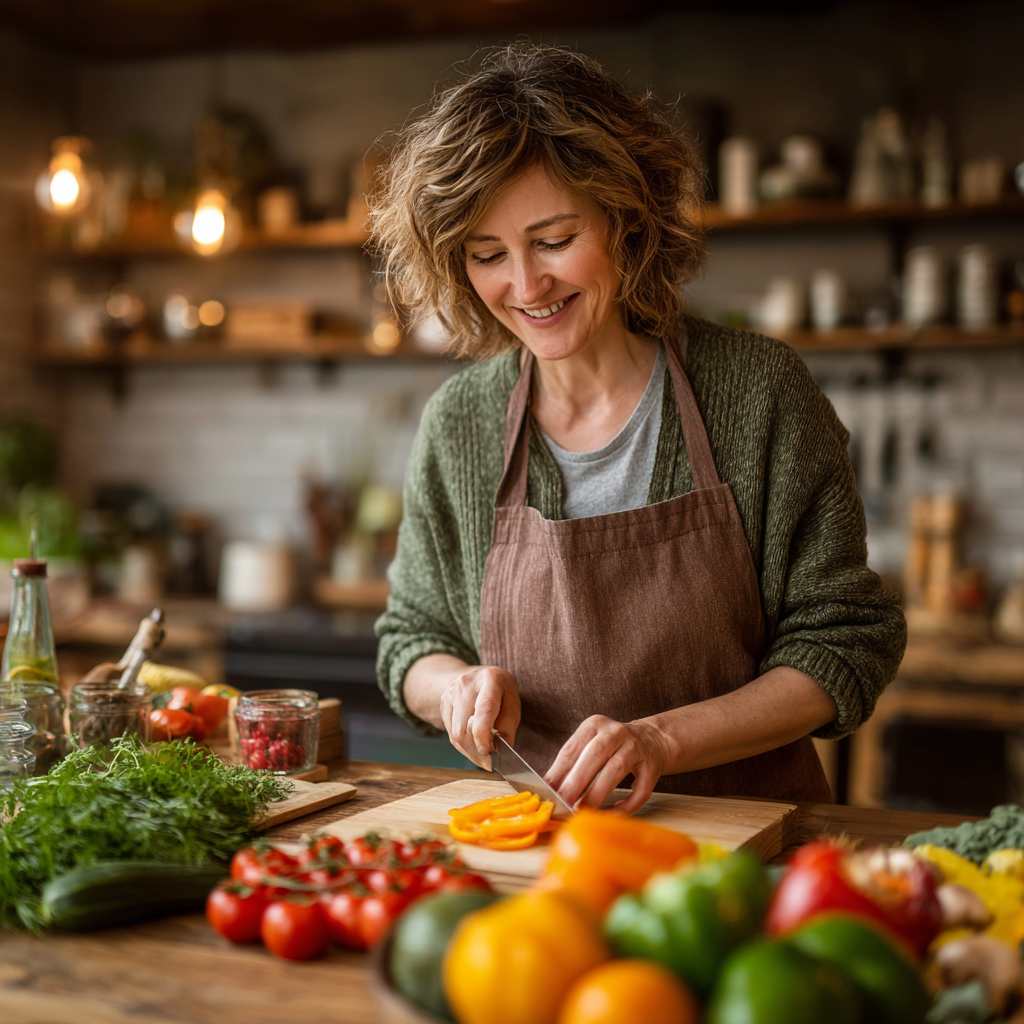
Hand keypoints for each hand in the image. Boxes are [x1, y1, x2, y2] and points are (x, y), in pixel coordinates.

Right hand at [439, 665, 520, 769]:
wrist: (477, 677)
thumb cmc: (500, 693)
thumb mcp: (512, 704)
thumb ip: (508, 727)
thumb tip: (501, 750)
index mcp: (491, 680)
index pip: (484, 708)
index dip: (483, 733)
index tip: (486, 751)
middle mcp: (467, 684)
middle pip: (464, 726)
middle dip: (475, 750)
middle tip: (488, 761)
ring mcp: (452, 693)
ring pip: (455, 733)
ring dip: (468, 751)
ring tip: (481, 755)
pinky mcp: (443, 703)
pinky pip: (450, 732)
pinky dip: (462, 744)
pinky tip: (472, 744)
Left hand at [544, 715, 670, 814]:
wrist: (651, 739)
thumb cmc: (612, 746)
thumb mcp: (590, 745)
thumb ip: (571, 763)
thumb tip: (546, 786)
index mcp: (595, 725)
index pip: (573, 748)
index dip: (559, 772)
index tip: (547, 792)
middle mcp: (616, 732)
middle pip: (594, 755)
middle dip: (576, 782)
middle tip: (562, 803)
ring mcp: (637, 748)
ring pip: (617, 769)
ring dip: (597, 793)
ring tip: (582, 811)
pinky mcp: (652, 766)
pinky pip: (641, 788)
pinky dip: (628, 803)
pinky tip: (614, 812)